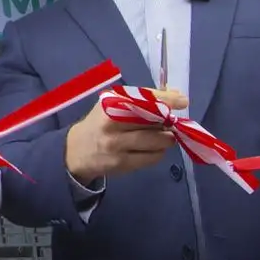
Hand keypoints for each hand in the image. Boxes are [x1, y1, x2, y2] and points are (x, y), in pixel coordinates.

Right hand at [65, 89, 186, 183]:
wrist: (76, 151)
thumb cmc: (99, 123)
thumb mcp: (112, 104)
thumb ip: (142, 99)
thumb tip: (176, 96)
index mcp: (110, 104)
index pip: (144, 99)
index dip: (167, 100)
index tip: (183, 101)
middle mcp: (112, 123)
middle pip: (153, 121)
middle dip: (168, 123)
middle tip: (172, 124)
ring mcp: (116, 145)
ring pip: (155, 141)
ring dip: (167, 139)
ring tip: (166, 137)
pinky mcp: (121, 163)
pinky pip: (151, 158)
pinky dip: (158, 153)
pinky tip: (155, 149)